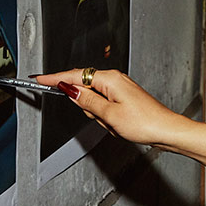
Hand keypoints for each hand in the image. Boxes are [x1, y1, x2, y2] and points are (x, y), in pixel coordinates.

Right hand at [34, 68, 189, 149]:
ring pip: (94, 100)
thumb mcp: (109, 115)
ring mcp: (119, 87)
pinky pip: (104, 105)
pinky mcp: (123, 97)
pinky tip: (118, 124)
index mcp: (109, 79)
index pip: (74, 76)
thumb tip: (69, 90)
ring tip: (115, 124)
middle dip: (87, 107)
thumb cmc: (144, 122)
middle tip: (103, 119)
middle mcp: (114, 79)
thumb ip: (87, 101)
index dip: (54, 78)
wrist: (166, 130)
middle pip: (84, 89)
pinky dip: (106, 116)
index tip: (39, 78)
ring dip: (99, 115)